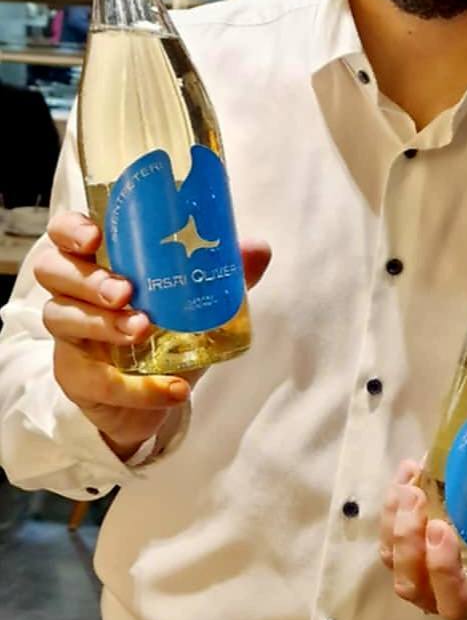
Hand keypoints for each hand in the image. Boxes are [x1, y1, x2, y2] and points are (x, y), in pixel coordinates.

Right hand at [35, 211, 270, 461]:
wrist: (154, 390)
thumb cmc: (166, 324)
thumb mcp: (195, 297)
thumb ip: (223, 271)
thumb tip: (259, 248)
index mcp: (98, 259)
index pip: (64, 232)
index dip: (72, 229)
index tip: (97, 237)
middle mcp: (73, 291)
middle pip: (53, 271)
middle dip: (88, 278)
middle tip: (126, 290)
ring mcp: (70, 335)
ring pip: (62, 318)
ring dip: (103, 324)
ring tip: (142, 328)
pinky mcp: (77, 377)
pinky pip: (95, 380)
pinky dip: (136, 387)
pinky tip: (173, 388)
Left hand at [379, 459, 466, 619]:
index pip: (456, 604)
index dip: (443, 572)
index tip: (443, 529)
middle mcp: (448, 593)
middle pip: (413, 585)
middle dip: (408, 542)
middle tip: (419, 497)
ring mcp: (424, 571)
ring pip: (394, 560)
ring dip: (394, 523)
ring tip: (408, 482)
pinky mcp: (411, 546)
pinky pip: (389, 536)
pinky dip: (391, 507)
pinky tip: (408, 472)